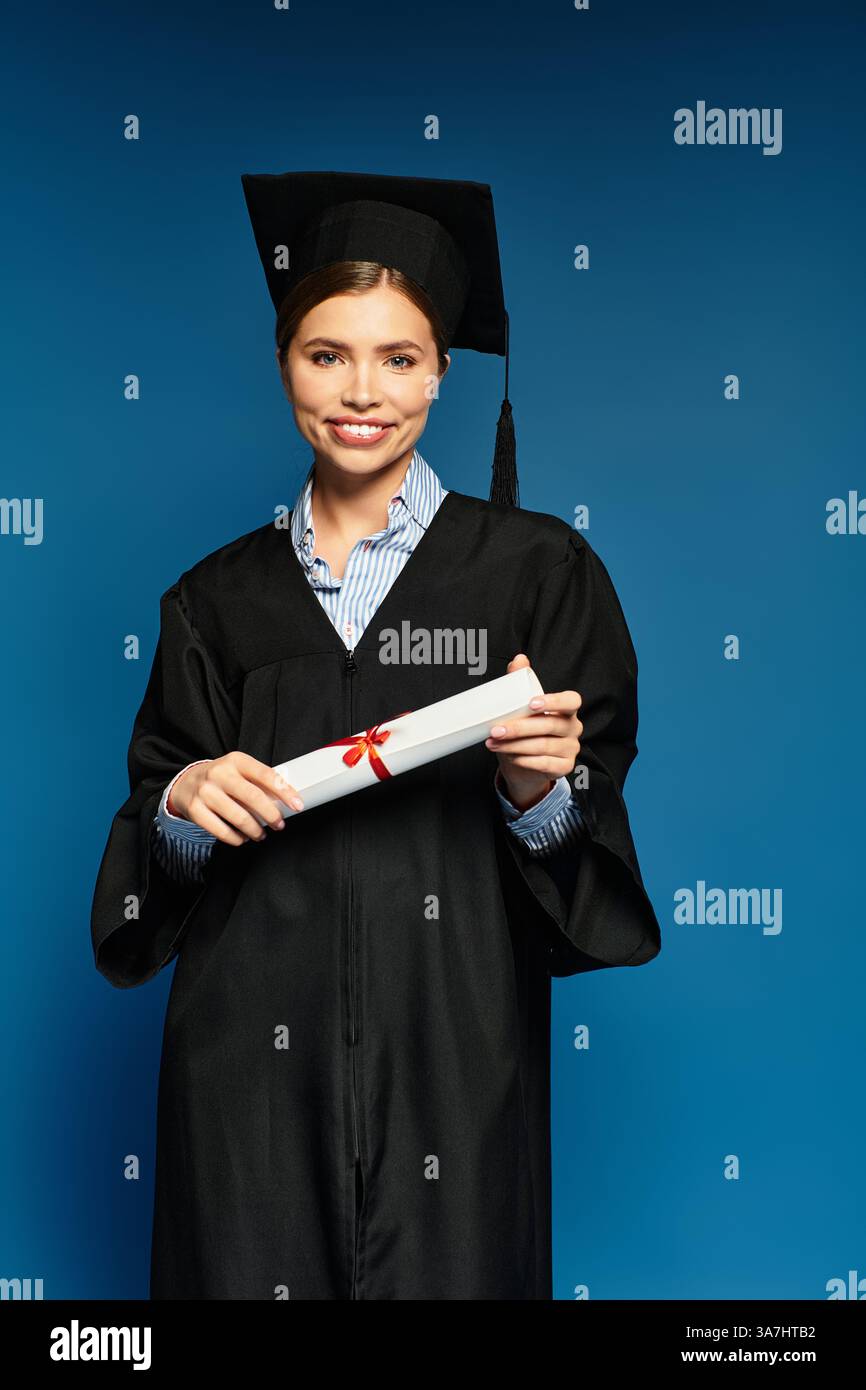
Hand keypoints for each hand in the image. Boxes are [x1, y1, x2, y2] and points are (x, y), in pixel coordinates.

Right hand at [168, 752, 304, 846]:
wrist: (186, 782)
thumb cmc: (222, 779)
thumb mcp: (239, 771)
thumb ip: (259, 782)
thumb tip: (286, 801)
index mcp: (236, 760)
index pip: (266, 775)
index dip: (284, 792)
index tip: (297, 805)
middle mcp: (219, 773)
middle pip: (253, 797)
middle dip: (271, 815)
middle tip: (279, 825)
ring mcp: (205, 791)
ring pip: (238, 817)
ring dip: (255, 830)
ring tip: (260, 834)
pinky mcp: (194, 809)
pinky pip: (221, 831)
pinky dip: (237, 838)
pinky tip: (243, 838)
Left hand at [485, 653, 582, 812]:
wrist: (524, 765)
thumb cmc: (525, 732)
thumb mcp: (521, 708)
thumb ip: (521, 682)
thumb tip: (519, 659)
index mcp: (567, 709)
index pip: (571, 701)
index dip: (554, 701)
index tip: (531, 703)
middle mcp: (573, 727)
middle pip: (549, 726)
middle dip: (519, 728)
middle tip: (496, 729)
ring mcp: (571, 748)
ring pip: (543, 746)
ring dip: (515, 745)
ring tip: (493, 743)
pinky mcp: (565, 767)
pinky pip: (546, 764)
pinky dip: (526, 760)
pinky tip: (511, 756)